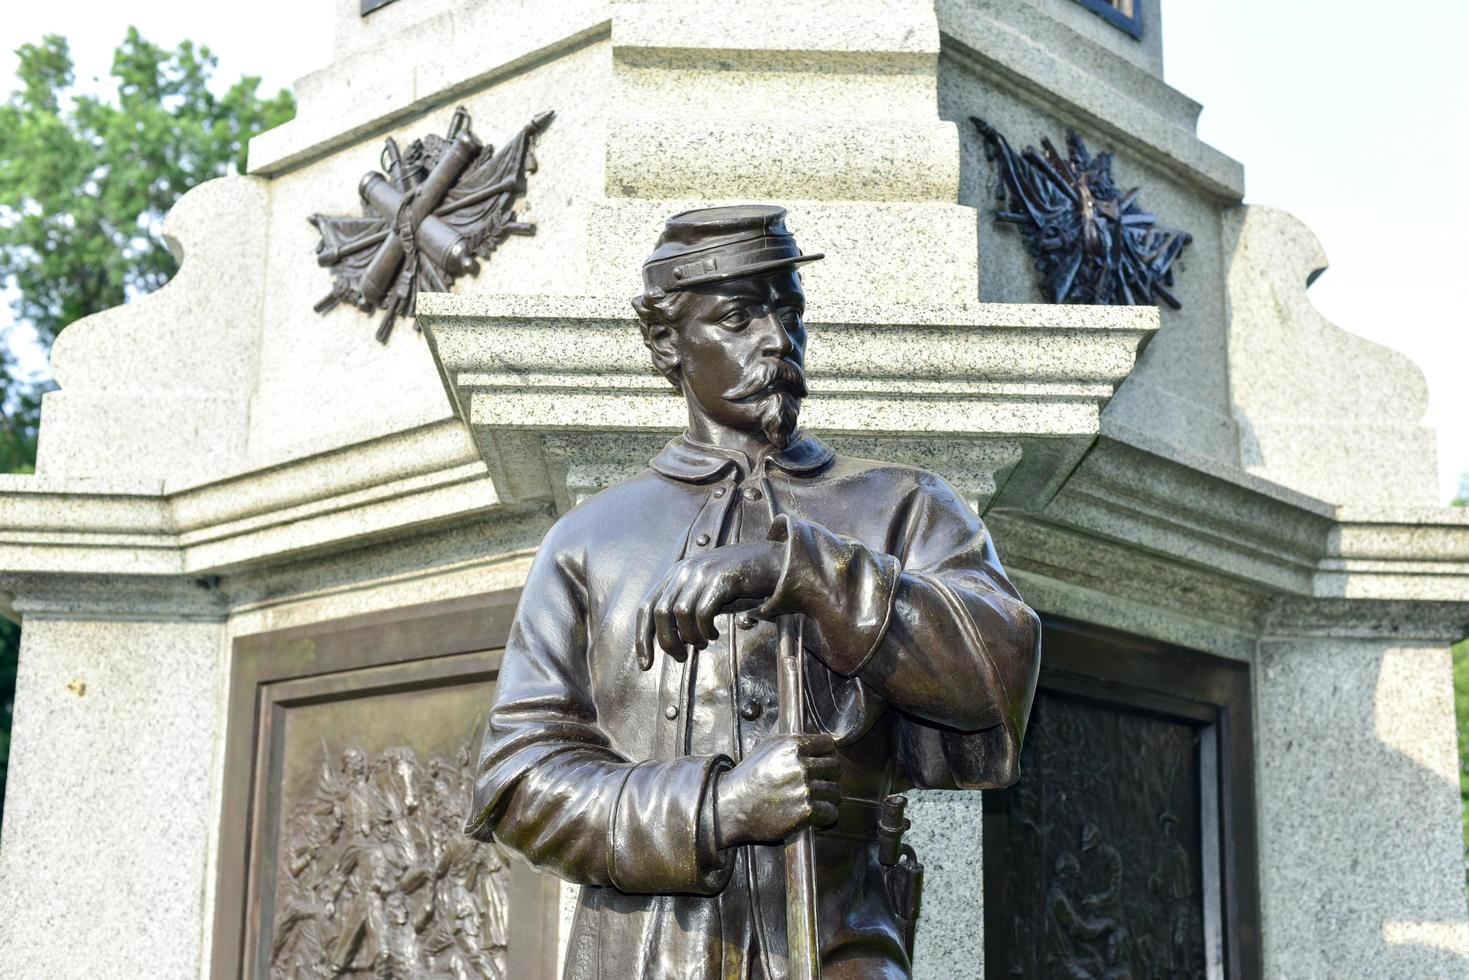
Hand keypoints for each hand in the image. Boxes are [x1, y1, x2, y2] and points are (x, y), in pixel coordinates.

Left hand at [636, 541, 784, 667]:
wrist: (772, 562)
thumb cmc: (738, 583)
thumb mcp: (705, 592)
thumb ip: (686, 609)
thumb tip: (671, 641)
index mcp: (675, 574)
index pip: (646, 607)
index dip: (642, 638)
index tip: (646, 664)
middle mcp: (684, 571)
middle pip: (660, 613)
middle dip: (668, 642)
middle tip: (682, 657)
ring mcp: (703, 573)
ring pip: (680, 614)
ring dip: (690, 637)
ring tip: (702, 644)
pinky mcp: (722, 578)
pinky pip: (703, 611)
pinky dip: (705, 629)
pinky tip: (714, 634)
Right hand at [713, 733, 840, 847]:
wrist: (731, 805)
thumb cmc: (748, 777)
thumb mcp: (766, 747)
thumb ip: (792, 741)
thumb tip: (815, 736)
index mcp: (792, 745)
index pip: (829, 744)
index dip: (828, 753)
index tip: (824, 761)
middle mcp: (800, 765)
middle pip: (835, 767)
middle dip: (829, 775)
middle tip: (819, 782)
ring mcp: (804, 788)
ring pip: (835, 791)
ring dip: (827, 796)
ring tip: (814, 799)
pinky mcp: (805, 811)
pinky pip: (830, 812)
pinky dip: (825, 815)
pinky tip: (813, 813)